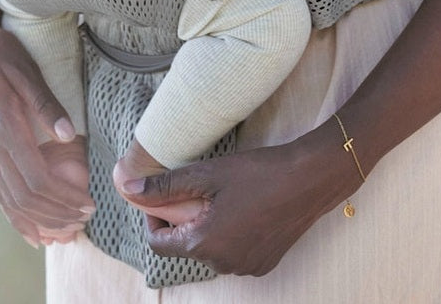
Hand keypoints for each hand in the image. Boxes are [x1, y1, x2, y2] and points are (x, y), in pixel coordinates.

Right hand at [0, 0, 94, 245]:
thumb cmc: (0, 53)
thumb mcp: (26, 70)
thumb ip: (46, 104)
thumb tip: (70, 135)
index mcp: (4, 127)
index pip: (36, 178)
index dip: (63, 197)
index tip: (89, 203)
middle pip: (25, 197)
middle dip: (57, 213)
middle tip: (86, 219)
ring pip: (10, 201)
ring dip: (40, 220)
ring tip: (66, 230)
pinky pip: (0, 193)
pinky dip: (17, 217)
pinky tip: (33, 231)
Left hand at [121, 128, 354, 276]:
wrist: (310, 179)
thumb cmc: (259, 174)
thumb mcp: (207, 174)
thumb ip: (166, 185)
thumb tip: (129, 189)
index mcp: (205, 245)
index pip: (159, 243)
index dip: (154, 217)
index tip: (161, 195)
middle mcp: (223, 264)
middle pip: (186, 244)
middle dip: (184, 218)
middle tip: (198, 187)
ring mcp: (247, 267)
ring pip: (212, 248)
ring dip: (208, 225)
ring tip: (223, 194)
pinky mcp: (265, 262)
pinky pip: (235, 251)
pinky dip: (231, 232)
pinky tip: (245, 205)